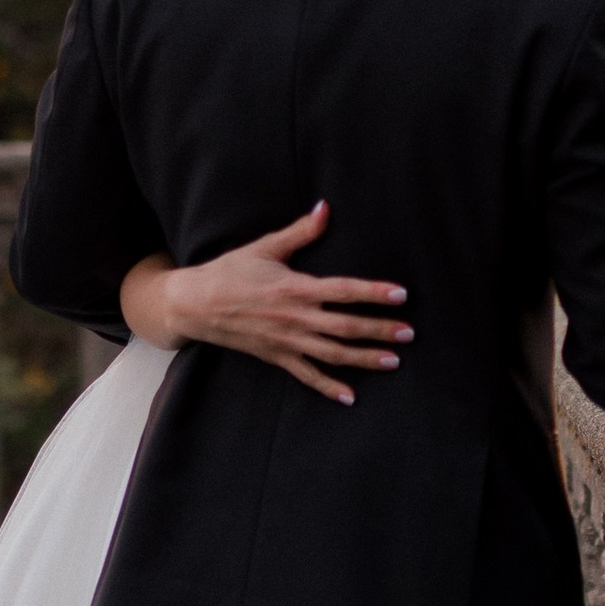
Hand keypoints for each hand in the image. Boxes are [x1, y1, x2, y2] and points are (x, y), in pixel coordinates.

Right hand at [121, 203, 411, 405]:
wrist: (194, 304)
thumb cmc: (230, 272)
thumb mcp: (265, 247)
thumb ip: (300, 231)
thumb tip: (326, 208)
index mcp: (295, 288)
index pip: (343, 290)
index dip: (374, 293)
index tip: (401, 295)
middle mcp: (295, 318)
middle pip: (346, 327)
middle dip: (380, 330)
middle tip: (410, 333)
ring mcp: (287, 341)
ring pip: (333, 354)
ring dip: (365, 359)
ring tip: (394, 361)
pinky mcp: (277, 357)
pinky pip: (307, 376)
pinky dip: (329, 387)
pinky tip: (351, 397)